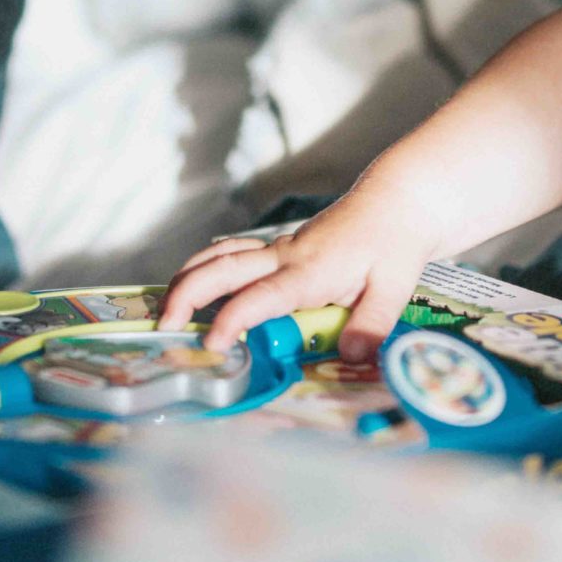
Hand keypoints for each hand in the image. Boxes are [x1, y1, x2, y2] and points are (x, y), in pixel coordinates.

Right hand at [158, 196, 434, 362]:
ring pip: (221, 256)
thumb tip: (350, 358)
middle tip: (164, 326)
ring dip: (188, 277)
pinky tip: (193, 284)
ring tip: (165, 308)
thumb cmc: (395, 243)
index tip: (213, 344)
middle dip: (187, 294)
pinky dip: (206, 266)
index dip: (233, 319)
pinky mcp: (280, 249)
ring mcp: (279, 250)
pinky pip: (234, 254)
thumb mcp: (394, 287)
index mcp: (309, 270)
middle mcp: (285, 257)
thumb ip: (372, 324)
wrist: (397, 202)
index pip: (261, 296)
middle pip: (223, 269)